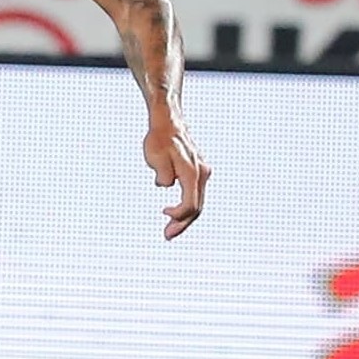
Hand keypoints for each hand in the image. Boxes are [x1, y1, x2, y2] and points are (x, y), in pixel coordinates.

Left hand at [144, 117, 209, 239]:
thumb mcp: (156, 156)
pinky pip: (195, 195)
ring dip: (185, 218)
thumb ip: (163, 173)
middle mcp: (202, 174)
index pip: (191, 204)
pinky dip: (187, 207)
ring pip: (198, 202)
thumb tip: (165, 185)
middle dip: (182, 224)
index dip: (178, 216)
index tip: (164, 215)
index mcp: (193, 172)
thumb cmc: (160, 138)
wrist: (168, 122)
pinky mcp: (198, 172)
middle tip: (167, 236)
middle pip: (197, 207)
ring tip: (171, 230)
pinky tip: (176, 214)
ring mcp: (202, 173)